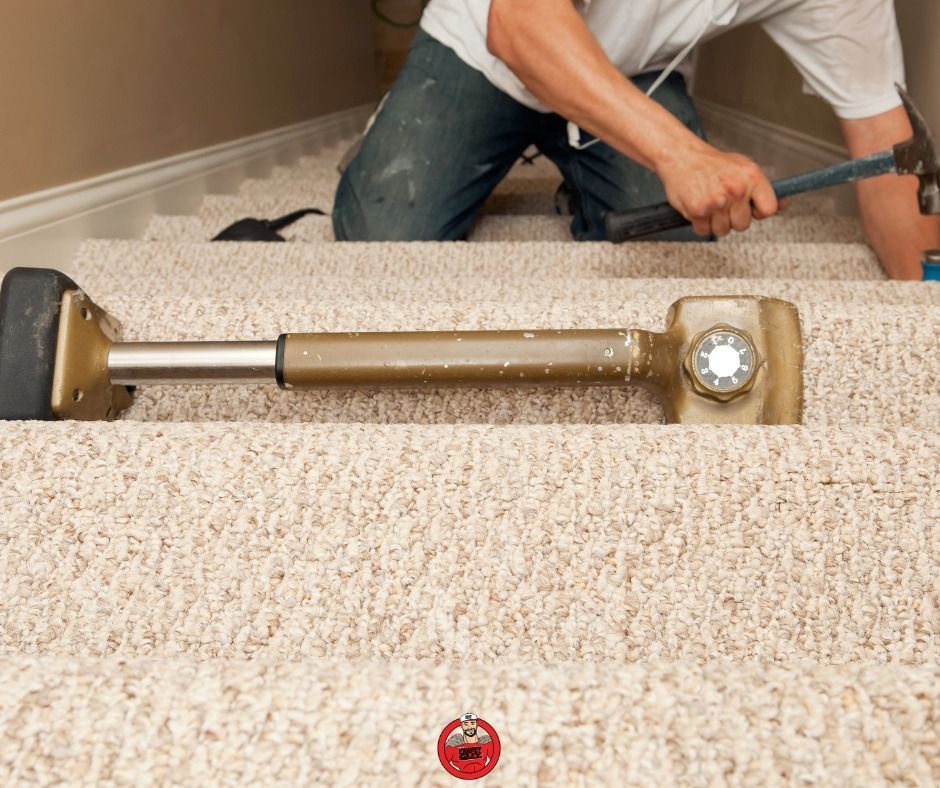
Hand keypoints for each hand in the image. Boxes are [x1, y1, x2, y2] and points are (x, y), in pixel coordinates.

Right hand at [658, 143, 779, 236]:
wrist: (681, 156)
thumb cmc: (711, 164)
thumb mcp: (744, 168)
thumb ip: (763, 189)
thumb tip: (784, 203)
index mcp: (751, 176)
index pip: (769, 209)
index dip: (758, 212)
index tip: (750, 208)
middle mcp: (736, 188)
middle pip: (743, 225)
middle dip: (732, 218)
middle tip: (722, 204)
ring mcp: (716, 201)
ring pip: (722, 230)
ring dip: (714, 222)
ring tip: (709, 204)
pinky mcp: (698, 210)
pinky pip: (703, 231)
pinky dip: (699, 224)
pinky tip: (699, 208)